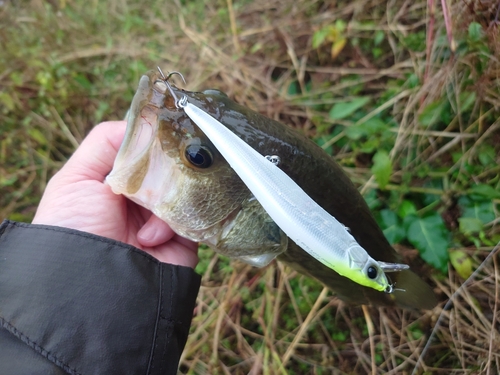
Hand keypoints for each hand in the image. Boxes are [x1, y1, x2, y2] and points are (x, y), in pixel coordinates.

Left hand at [32, 121, 197, 267]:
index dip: (157, 142)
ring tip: (142, 224)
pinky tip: (150, 238)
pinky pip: (195, 217)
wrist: (89, 284)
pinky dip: (176, 223)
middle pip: (171, 168)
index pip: (147, 152)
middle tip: (161, 173)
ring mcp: (165, 219)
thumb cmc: (73, 226)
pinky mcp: (184, 240)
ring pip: (185, 190)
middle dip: (166, 170)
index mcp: (119, 182)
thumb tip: (146, 119)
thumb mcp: (77, 177)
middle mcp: (143, 199)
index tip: (170, 129)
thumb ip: (107, 141)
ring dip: (165, 202)